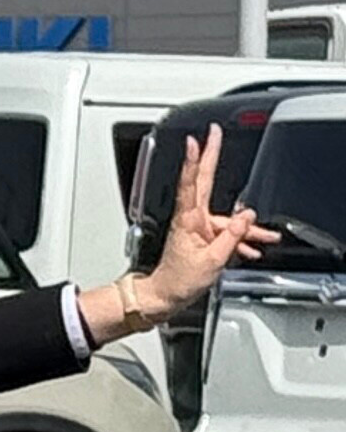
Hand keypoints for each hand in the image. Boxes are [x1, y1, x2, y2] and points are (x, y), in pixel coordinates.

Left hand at [133, 125, 274, 317]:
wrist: (163, 297)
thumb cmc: (177, 282)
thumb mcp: (211, 260)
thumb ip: (232, 236)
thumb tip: (247, 216)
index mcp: (188, 221)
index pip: (192, 184)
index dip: (195, 161)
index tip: (196, 140)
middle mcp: (191, 219)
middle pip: (204, 182)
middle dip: (211, 157)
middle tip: (214, 134)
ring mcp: (196, 228)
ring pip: (226, 219)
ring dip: (246, 228)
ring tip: (267, 236)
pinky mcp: (201, 239)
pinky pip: (225, 233)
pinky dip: (240, 241)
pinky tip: (251, 249)